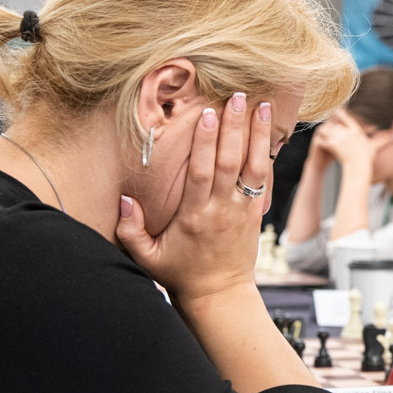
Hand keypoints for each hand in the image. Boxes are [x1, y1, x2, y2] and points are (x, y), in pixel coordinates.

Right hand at [116, 91, 272, 305]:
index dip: (207, 143)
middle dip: (236, 127)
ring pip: (253, 166)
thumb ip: (130, 230)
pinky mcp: (255, 212)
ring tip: (262, 105)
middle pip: (231, 161)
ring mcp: (242, 210)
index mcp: (195, 215)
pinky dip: (267, 154)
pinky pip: (264, 179)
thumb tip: (124, 200)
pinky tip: (269, 132)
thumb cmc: (180, 274)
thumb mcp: (146, 257)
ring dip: (258, 134)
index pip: (203, 173)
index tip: (209, 115)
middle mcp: (222, 209)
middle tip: (238, 97)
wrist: (219, 295)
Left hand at [313, 111, 386, 168]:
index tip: (332, 111)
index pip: (343, 116)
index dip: (336, 112)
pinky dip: (319, 141)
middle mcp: (345, 131)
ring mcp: (338, 138)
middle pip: (332, 123)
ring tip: (320, 134)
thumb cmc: (367, 158)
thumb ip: (384, 140)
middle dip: (328, 124)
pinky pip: (322, 140)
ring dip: (322, 132)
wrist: (359, 168)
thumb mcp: (375, 147)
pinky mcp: (331, 145)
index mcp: (355, 130)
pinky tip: (318, 143)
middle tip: (323, 123)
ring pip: (325, 130)